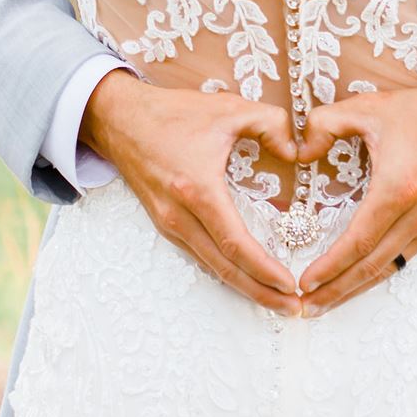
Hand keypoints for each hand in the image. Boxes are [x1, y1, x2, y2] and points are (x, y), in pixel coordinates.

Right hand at [82, 76, 302, 314]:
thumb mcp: (228, 108)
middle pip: (224, 268)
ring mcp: (168, 223)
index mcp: (197, 189)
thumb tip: (297, 152)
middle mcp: (179, 215)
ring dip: (244, 286)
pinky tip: (246, 277)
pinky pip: (199, 256)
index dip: (264, 269)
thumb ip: (272, 123)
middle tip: (294, 308)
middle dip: (260, 292)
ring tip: (277, 299)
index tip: (291, 285)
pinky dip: (226, 271)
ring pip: (211, 267)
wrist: (118, 119)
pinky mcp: (165, 224)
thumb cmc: (172, 113)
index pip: (235, 243)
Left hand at [293, 83, 416, 312]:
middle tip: (306, 307)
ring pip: (387, 268)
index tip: (304, 281)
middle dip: (336, 290)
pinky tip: (356, 283)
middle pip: (371, 265)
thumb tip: (298, 152)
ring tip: (324, 304)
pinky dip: (376, 275)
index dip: (330, 266)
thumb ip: (324, 123)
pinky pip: (402, 259)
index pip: (358, 241)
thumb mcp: (367, 107)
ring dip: (354, 290)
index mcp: (398, 188)